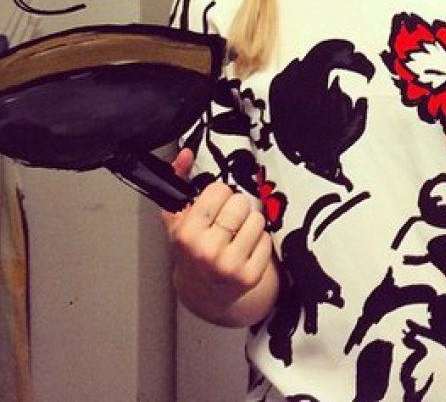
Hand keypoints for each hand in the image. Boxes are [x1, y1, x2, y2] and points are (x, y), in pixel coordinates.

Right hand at [161, 149, 276, 323]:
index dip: (218, 195)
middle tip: (227, 221)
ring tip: (236, 234)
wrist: (202, 292)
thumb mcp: (177, 217)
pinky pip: (267, 239)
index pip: (219, 190)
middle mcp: (207, 251)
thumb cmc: (191, 249)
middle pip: (240, 203)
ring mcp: (230, 266)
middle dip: (235, 208)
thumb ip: (178, 180)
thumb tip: (186, 153)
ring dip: (250, 223)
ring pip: (257, 219)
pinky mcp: (250, 276)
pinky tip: (245, 248)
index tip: (214, 207)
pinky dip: (259, 240)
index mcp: (187, 234)